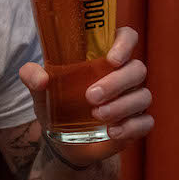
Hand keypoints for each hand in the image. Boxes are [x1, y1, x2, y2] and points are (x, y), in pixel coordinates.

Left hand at [18, 26, 152, 167]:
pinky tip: (112, 131)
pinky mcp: (136, 123)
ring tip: (97, 115)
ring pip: (143, 96)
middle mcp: (123, 76)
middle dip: (116, 82)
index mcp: (104, 58)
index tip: (112, 59)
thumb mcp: (40, 90)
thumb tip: (40, 79)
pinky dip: (131, 127)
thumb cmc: (57, 105)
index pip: (127, 37)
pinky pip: (146, 122)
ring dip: (121, 106)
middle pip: (137, 69)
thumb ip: (32, 76)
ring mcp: (133, 99)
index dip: (125, 43)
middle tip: (91, 96)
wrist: (61, 142)